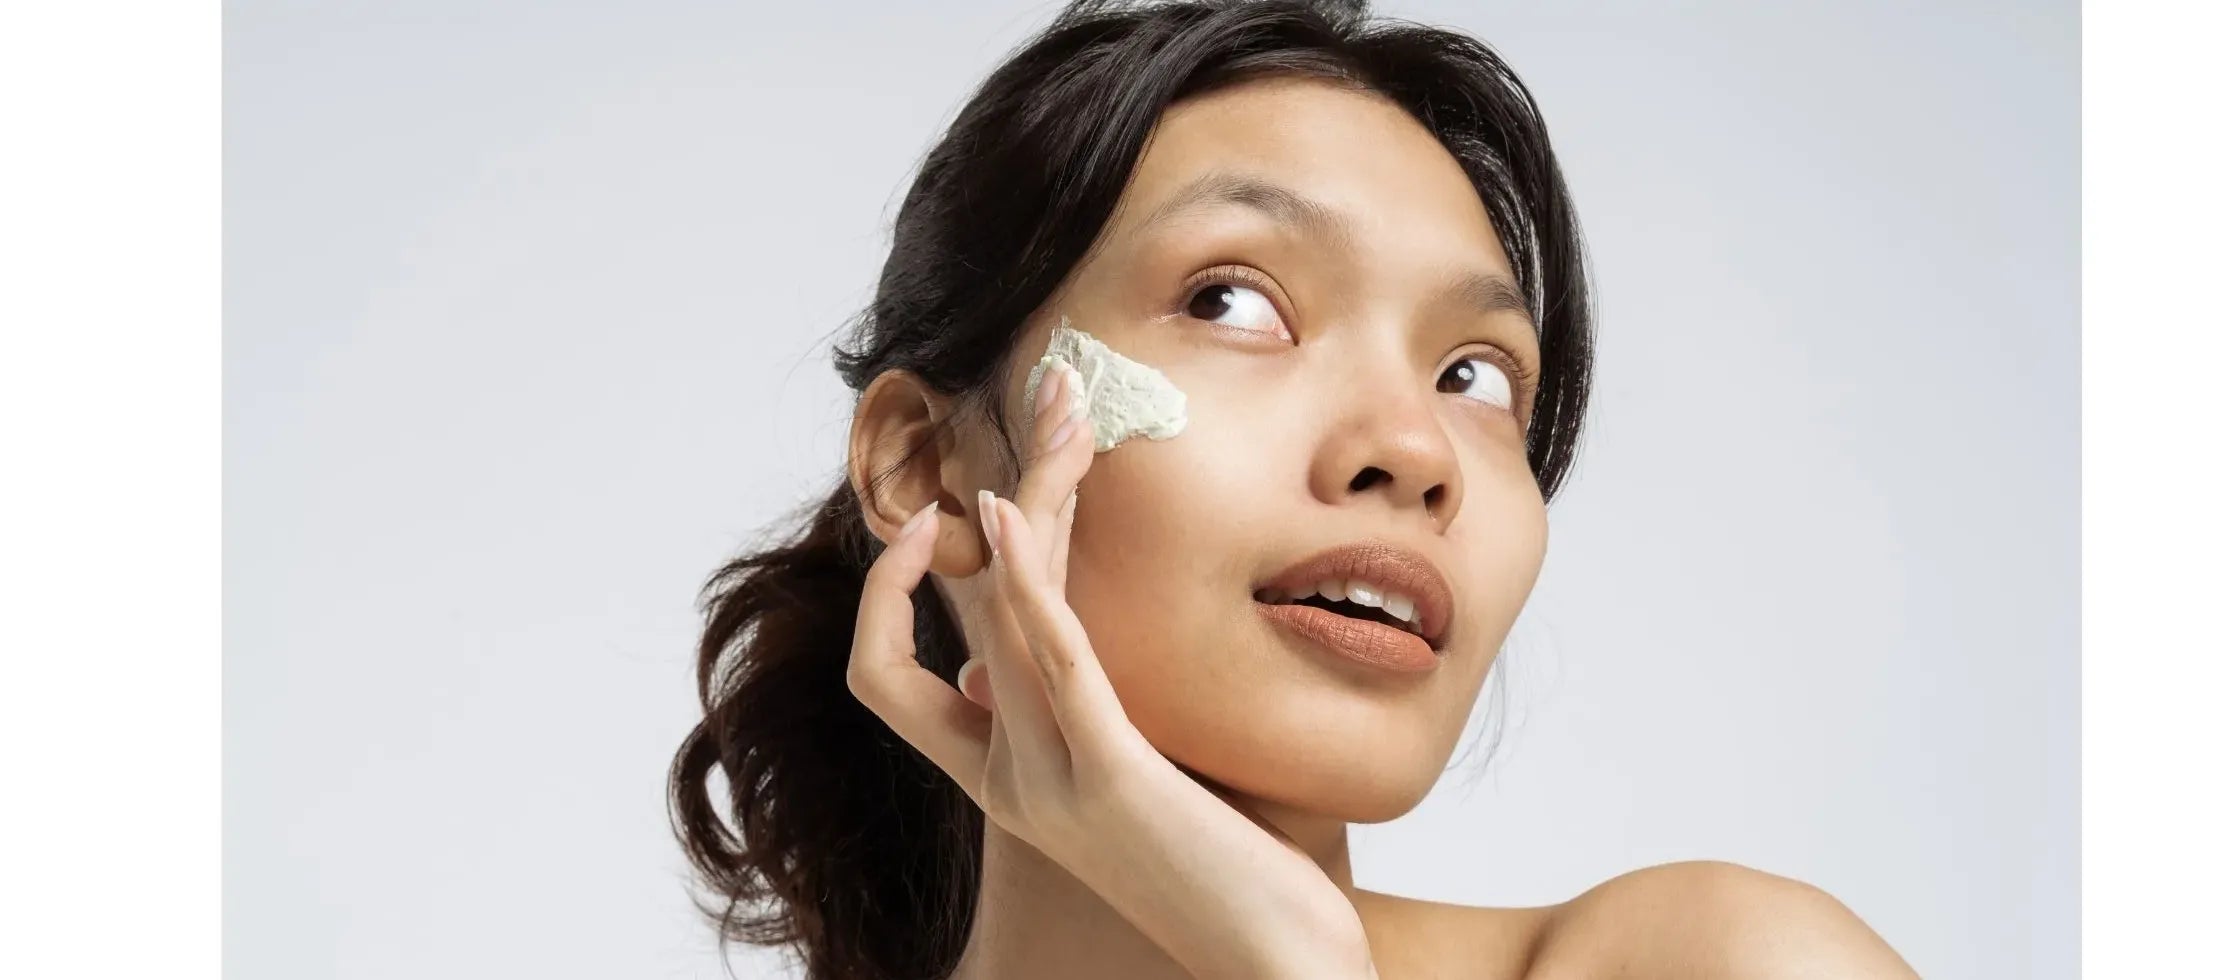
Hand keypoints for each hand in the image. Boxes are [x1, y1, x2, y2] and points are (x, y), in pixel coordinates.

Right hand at [847, 364, 1378, 979]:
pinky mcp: (1109, 776)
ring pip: (1003, 610)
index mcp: (1007, 778)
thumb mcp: (1150, 786)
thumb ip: (1101, 721)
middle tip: (1053, 390)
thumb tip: (1070, 662)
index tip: (970, 506)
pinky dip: (1019, 579)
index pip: (902, 670)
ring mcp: (1049, 779)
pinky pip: (1048, 659)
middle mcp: (1008, 774)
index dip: (903, 590)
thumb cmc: (1237, 882)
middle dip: (999, 487)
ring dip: (1029, 494)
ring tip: (1059, 407)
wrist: (1276, 974)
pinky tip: (1007, 510)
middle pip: (962, 607)